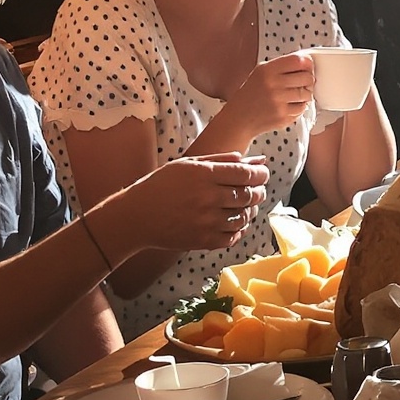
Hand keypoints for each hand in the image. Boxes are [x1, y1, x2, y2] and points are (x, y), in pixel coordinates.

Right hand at [106, 155, 269, 254]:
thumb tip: (253, 159)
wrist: (137, 216)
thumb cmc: (161, 186)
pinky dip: (239, 229)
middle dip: (258, 191)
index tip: (262, 173)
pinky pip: (233, 236)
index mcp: (204, 175)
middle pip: (249, 196)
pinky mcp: (204, 241)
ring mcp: (207, 222)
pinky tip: (234, 222)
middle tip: (257, 189)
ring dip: (250, 211)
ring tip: (246, 206)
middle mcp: (208, 198)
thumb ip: (220, 160)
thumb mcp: (187, 164)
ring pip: (244, 217)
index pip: (246, 174)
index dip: (260, 174)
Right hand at [213, 53, 316, 146]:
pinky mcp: (283, 116)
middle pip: (306, 77)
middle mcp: (273, 85)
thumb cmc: (251, 94)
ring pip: (307, 94)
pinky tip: (290, 104)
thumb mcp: (260, 73)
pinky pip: (302, 108)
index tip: (308, 66)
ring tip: (297, 94)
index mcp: (267, 70)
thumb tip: (306, 62)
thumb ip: (281, 66)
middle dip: (309, 80)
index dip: (307, 63)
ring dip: (306, 94)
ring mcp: (279, 101)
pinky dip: (300, 106)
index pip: (298, 61)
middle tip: (305, 82)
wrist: (240, 117)